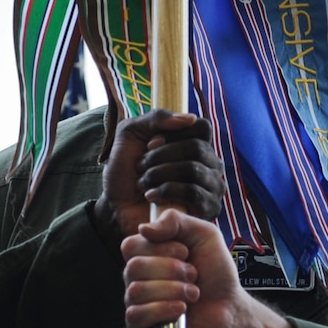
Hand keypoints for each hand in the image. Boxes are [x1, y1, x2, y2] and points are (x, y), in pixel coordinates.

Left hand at [93, 110, 221, 242]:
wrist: (115, 206)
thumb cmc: (126, 170)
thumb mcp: (132, 133)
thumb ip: (157, 118)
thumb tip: (189, 118)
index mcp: (197, 144)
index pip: (202, 127)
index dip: (173, 133)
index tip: (150, 144)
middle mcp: (210, 164)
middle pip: (197, 148)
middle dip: (161, 156)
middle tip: (142, 166)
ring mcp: (211, 188)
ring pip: (194, 169)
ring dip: (159, 174)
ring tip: (143, 183)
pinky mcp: (206, 209)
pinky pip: (194, 192)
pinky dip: (167, 191)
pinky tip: (151, 196)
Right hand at [121, 212, 298, 327]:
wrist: (231, 309)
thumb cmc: (216, 275)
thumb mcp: (204, 235)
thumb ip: (176, 220)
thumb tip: (144, 228)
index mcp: (147, 256)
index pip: (130, 245)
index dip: (159, 248)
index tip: (185, 253)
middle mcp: (137, 280)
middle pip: (134, 267)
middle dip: (171, 271)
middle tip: (193, 276)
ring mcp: (137, 305)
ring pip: (136, 291)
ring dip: (173, 291)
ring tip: (192, 294)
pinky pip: (136, 315)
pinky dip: (163, 310)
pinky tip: (181, 310)